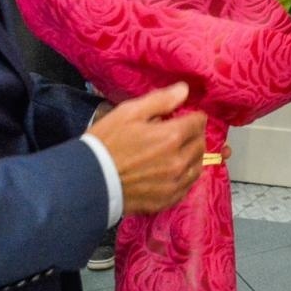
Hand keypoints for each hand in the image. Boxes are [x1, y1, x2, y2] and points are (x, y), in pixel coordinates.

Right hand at [89, 83, 208, 213]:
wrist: (89, 180)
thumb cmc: (107, 143)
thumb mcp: (129, 113)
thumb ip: (160, 100)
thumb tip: (185, 90)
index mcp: (172, 137)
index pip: (199, 122)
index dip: (192, 117)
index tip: (183, 117)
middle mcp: (179, 161)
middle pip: (201, 144)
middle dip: (194, 135)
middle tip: (180, 133)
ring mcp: (175, 183)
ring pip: (197, 166)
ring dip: (192, 156)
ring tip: (177, 152)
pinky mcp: (167, 200)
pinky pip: (187, 186)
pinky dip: (185, 176)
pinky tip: (172, 172)